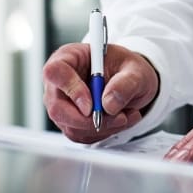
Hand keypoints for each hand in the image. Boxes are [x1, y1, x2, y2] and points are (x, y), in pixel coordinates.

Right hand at [43, 43, 158, 143]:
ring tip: (126, 114)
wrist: (131, 84)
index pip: (55, 71)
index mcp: (70, 57)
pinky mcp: (70, 122)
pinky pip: (81, 135)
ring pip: (71, 126)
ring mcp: (62, 104)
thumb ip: (126, 83)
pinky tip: (119, 119)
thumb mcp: (136, 69)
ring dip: (102, 127)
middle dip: (88, 119)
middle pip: (57, 107)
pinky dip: (104, 132)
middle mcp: (60, 82)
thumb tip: (108, 103)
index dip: (71, 89)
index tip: (91, 105)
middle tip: (117, 117)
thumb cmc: (128, 70)